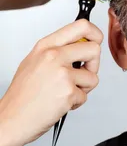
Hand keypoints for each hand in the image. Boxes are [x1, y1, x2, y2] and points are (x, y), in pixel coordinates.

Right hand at [0, 20, 102, 145]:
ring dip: (84, 88)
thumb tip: (81, 45)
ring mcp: (61, 74)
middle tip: (82, 74)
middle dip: (94, 64)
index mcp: (46, 46)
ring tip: (65, 92)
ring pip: (93, 76)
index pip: (81, 26)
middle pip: (94, 49)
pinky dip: (76, 102)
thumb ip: (57, 50)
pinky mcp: (68, 92)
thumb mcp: (34, 61)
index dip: (95, 33)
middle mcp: (53, 56)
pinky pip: (85, 95)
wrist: (12, 118)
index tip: (96, 41)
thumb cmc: (22, 94)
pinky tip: (61, 103)